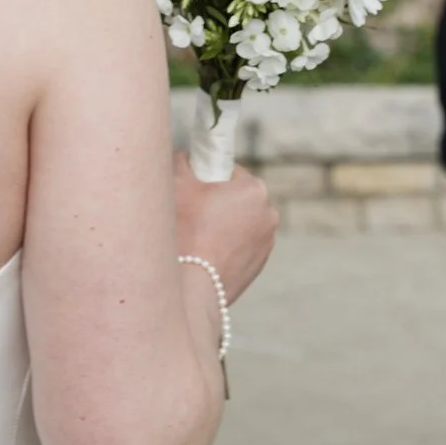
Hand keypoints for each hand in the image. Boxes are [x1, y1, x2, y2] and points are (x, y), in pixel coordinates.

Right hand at [172, 153, 275, 303]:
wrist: (190, 287)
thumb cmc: (183, 230)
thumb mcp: (176, 182)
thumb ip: (183, 160)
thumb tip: (188, 157)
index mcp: (255, 189)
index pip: (229, 170)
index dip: (207, 176)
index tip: (191, 188)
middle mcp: (269, 215)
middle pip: (236, 197)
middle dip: (215, 201)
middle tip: (189, 213)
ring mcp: (266, 244)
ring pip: (237, 223)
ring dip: (220, 225)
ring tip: (195, 237)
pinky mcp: (257, 267)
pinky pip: (238, 246)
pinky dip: (224, 247)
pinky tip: (203, 255)